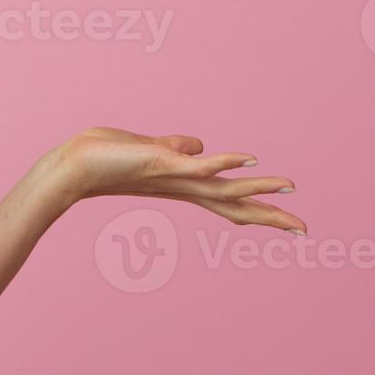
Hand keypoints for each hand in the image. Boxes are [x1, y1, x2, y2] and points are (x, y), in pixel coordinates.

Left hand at [46, 127, 305, 234]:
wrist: (71, 166)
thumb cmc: (104, 157)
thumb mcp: (148, 148)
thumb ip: (175, 147)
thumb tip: (199, 146)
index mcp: (181, 185)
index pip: (225, 201)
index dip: (254, 208)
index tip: (285, 220)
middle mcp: (181, 187)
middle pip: (233, 204)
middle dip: (269, 214)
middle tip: (303, 228)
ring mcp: (173, 177)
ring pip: (223, 187)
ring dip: (257, 185)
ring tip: (289, 186)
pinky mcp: (161, 164)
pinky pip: (198, 164)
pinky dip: (223, 161)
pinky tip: (247, 158)